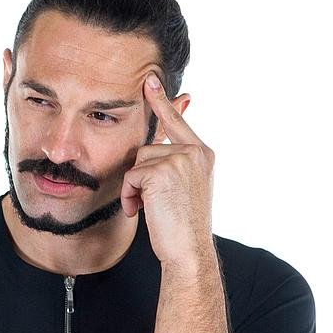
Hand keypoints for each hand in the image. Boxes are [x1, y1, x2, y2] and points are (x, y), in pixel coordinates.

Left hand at [120, 72, 216, 268]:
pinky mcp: (161, 171)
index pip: (177, 121)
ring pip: (138, 162)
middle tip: (155, 204)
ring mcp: (180, 159)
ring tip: (151, 209)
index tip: (150, 81)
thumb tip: (156, 147)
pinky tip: (141, 211)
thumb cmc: (184, 227)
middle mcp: (194, 152)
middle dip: (142, 177)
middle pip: (148, 148)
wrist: (188, 251)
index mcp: (202, 154)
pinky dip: (130, 196)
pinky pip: (131, 176)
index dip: (162, 101)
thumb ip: (174, 163)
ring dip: (135, 188)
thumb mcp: (185, 188)